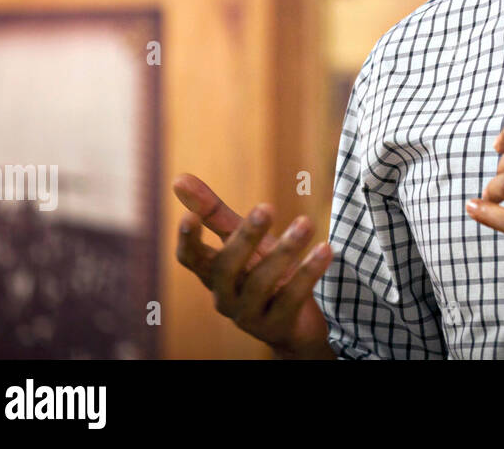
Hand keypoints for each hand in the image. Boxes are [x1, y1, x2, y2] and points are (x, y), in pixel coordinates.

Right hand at [172, 173, 335, 358]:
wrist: (294, 322)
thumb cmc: (262, 271)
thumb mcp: (242, 240)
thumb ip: (214, 213)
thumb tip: (178, 178)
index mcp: (213, 274)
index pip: (190, 260)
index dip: (187, 240)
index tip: (189, 217)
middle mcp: (224, 296)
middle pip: (226, 267)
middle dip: (246, 236)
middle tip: (267, 206)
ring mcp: (248, 315)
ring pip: (261, 283)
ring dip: (285, 250)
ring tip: (306, 222)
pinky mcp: (276, 326)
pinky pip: (291, 298)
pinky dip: (308, 272)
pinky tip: (325, 249)